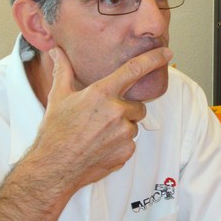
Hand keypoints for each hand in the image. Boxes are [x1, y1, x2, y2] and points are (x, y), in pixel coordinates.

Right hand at [0, 44, 172, 220]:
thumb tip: (58, 51)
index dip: (153, 59)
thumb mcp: (58, 97)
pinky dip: (119, 144)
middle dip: (125, 110)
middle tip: (102, 118)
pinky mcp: (126, 152)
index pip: (134, 70)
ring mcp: (123, 133)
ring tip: (98, 134)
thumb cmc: (55, 132)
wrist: (53, 168)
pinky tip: (101, 146)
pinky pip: (130, 143)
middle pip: (137, 105)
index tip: (166, 53)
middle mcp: (117, 112)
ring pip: (133, 125)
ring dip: (122, 127)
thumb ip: (63, 70)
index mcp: (102, 93)